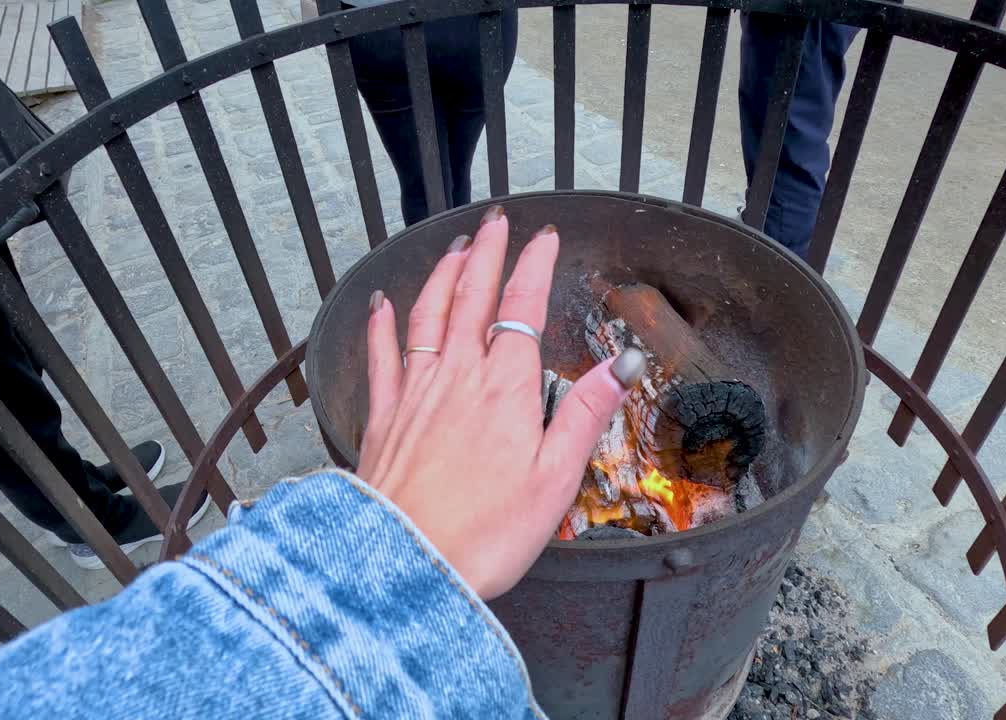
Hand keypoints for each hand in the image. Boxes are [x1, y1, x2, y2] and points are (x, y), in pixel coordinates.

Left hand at [356, 206, 645, 598]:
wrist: (406, 566)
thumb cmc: (485, 533)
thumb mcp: (556, 478)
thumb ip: (585, 414)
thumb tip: (624, 365)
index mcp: (505, 388)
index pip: (522, 307)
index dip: (534, 265)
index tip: (543, 237)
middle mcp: (457, 376)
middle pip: (471, 296)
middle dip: (486, 253)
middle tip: (496, 221)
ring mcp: (415, 393)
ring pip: (427, 314)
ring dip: (442, 275)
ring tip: (454, 248)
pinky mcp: (384, 418)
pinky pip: (382, 355)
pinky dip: (382, 323)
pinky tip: (381, 303)